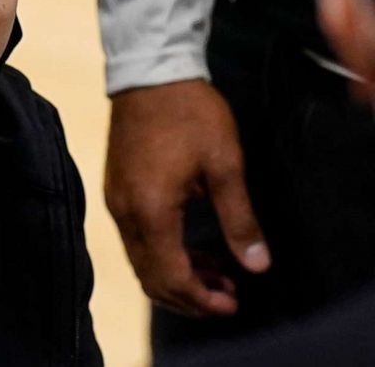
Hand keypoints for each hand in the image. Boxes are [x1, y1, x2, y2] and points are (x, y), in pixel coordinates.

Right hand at [106, 79, 268, 316]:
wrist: (151, 70)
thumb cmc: (190, 113)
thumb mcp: (225, 164)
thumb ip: (239, 219)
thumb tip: (257, 265)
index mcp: (152, 211)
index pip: (172, 277)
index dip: (202, 300)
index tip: (233, 303)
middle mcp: (126, 213)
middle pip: (151, 278)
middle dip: (189, 297)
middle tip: (228, 297)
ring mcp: (117, 201)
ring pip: (141, 261)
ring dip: (176, 276)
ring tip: (217, 274)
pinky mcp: (117, 189)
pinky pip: (136, 239)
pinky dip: (163, 253)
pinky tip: (190, 246)